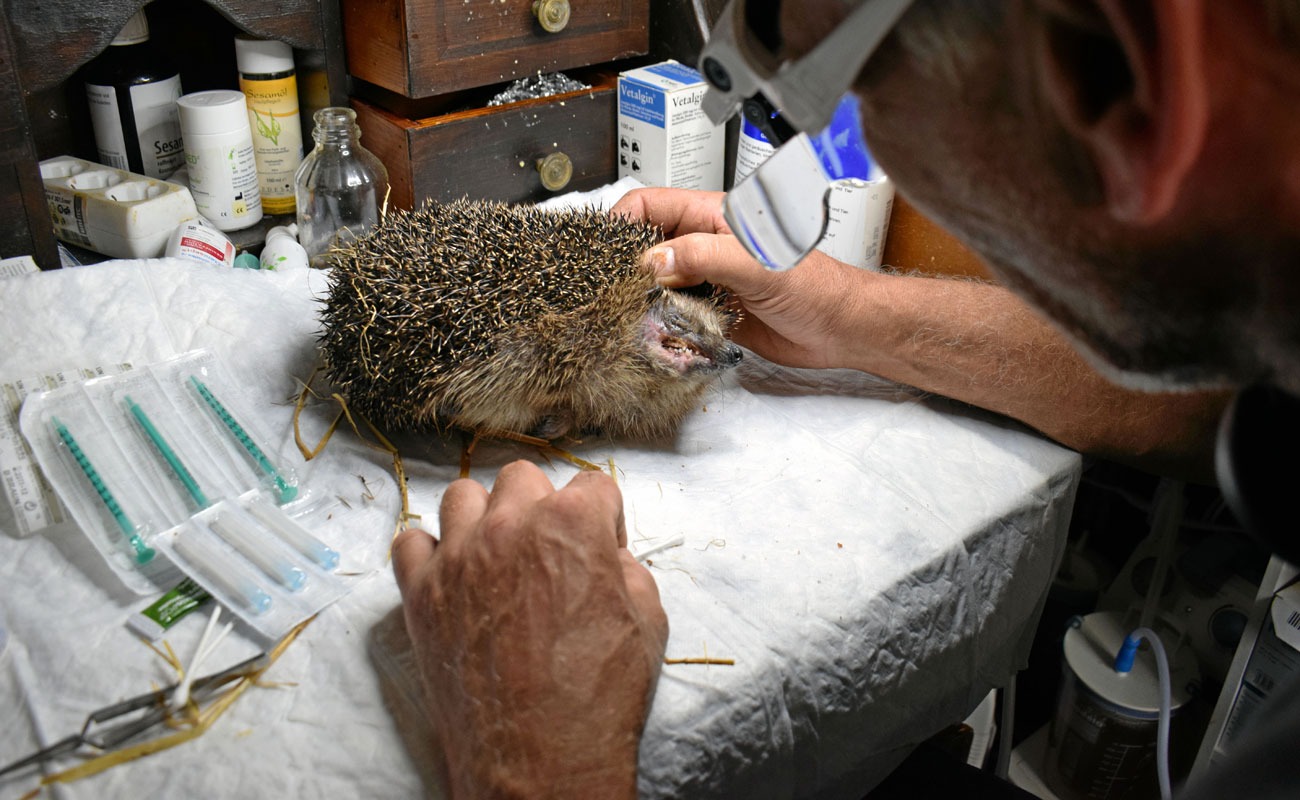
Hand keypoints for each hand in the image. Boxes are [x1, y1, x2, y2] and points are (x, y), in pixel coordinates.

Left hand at [393, 461, 668, 798]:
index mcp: (573, 523)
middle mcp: (511, 526)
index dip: (604, 518)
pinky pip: (410, 542)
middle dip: (540, 505)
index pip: (592, 485)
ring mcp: (460, 557)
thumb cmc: (598, 696)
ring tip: (498, 556)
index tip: (602, 547)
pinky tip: (452, 575)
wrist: (540, 759)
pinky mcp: (421, 593)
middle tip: (549, 549)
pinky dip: (430, 552)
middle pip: (522, 478)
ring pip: (462, 497)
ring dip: (484, 518)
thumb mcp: (648, 621)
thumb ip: (628, 569)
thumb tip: (608, 557)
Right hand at [612, 187, 880, 369]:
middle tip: (607, 290)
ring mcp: (707, 278)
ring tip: (623, 314)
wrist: (842, 329)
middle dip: (624, 264)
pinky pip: (673, 313)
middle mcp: (705, 244)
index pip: (651, 205)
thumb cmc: (816, 286)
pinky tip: (653, 334)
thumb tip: (653, 261)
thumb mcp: (757, 263)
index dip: (621, 223)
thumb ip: (704, 257)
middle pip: (646, 245)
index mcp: (714, 216)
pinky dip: (660, 323)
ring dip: (641, 298)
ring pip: (656, 282)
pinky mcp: (711, 311)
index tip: (600, 250)